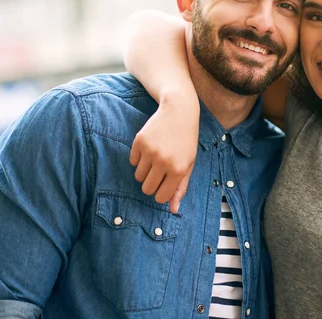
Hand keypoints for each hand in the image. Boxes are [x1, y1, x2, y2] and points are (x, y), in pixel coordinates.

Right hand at [130, 90, 198, 213]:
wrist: (179, 111)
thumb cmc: (186, 141)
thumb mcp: (189, 164)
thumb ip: (180, 188)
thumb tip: (172, 210)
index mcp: (178, 169)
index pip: (160, 197)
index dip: (161, 193)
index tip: (164, 184)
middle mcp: (163, 161)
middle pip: (146, 188)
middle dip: (151, 184)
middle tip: (159, 171)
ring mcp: (150, 151)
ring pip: (138, 176)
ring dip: (145, 171)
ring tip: (156, 158)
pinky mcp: (139, 141)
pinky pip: (132, 161)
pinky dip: (139, 159)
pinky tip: (150, 147)